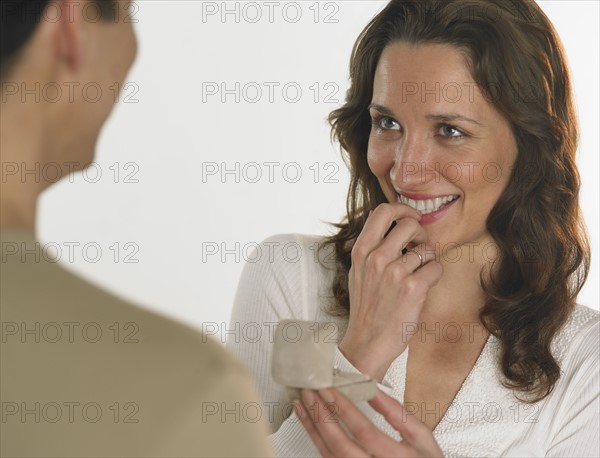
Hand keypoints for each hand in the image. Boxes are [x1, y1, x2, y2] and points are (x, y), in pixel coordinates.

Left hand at [296, 388, 443, 457]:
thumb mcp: (422, 438)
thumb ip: (398, 414)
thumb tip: (373, 390)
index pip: (364, 431)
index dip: (343, 409)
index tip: (328, 388)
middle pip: (340, 445)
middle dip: (321, 416)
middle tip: (309, 392)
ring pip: (329, 455)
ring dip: (312, 428)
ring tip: (302, 404)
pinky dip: (316, 440)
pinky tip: (310, 424)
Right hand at [339, 203, 442, 380]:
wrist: (368, 342)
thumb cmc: (366, 308)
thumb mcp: (358, 272)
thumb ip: (371, 247)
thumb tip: (392, 224)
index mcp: (361, 251)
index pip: (382, 211)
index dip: (402, 209)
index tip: (409, 218)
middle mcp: (376, 258)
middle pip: (410, 224)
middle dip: (421, 234)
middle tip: (419, 247)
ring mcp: (395, 272)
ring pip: (427, 248)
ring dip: (428, 259)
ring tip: (418, 273)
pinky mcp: (413, 288)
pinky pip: (436, 267)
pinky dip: (434, 275)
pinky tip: (423, 286)